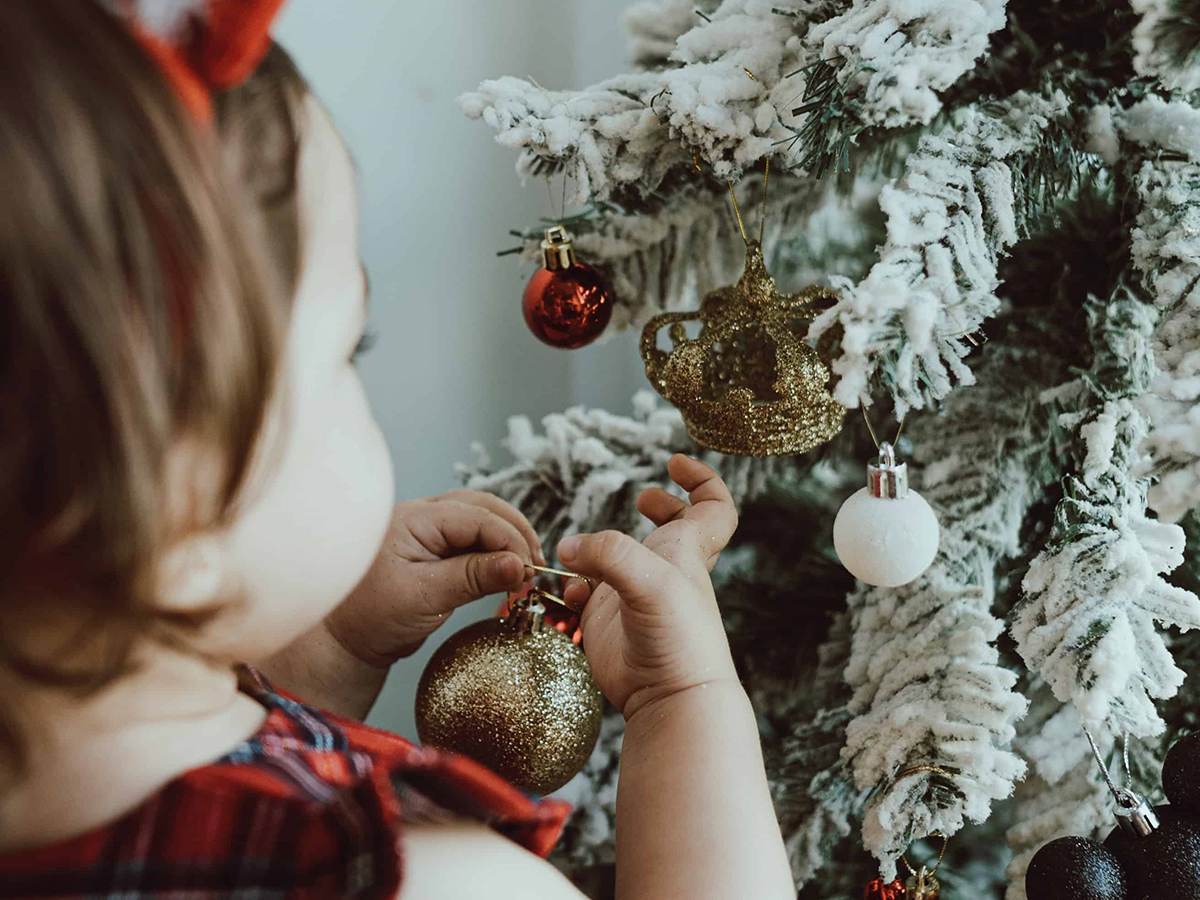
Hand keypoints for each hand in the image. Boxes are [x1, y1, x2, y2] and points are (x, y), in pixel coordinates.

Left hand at [325, 491, 543, 667]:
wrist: (342, 641)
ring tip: (526, 569)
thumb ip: (472, 578)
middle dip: (516, 533)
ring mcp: (429, 530)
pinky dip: (495, 551)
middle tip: (535, 567)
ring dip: (508, 540)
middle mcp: (423, 516)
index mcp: (416, 519)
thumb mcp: (425, 598)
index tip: (528, 572)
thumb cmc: (370, 618)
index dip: (511, 540)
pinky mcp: (435, 550)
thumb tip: (519, 565)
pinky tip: (507, 571)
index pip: (479, 516)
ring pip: (482, 520)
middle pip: (485, 507)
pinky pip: (473, 539)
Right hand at [556, 454, 739, 722]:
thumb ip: (608, 554)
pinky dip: (573, 586)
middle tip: (642, 500)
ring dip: (595, 550)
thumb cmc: (678, 639)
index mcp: (686, 551)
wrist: (670, 699)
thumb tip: (567, 547)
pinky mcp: (609, 621)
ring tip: (579, 555)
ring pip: (619, 559)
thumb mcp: (650, 582)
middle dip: (660, 508)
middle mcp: (664, 570)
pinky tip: (571, 594)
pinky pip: (587, 592)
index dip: (701, 478)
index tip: (675, 463)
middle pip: (675, 529)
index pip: (713, 506)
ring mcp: (636, 596)